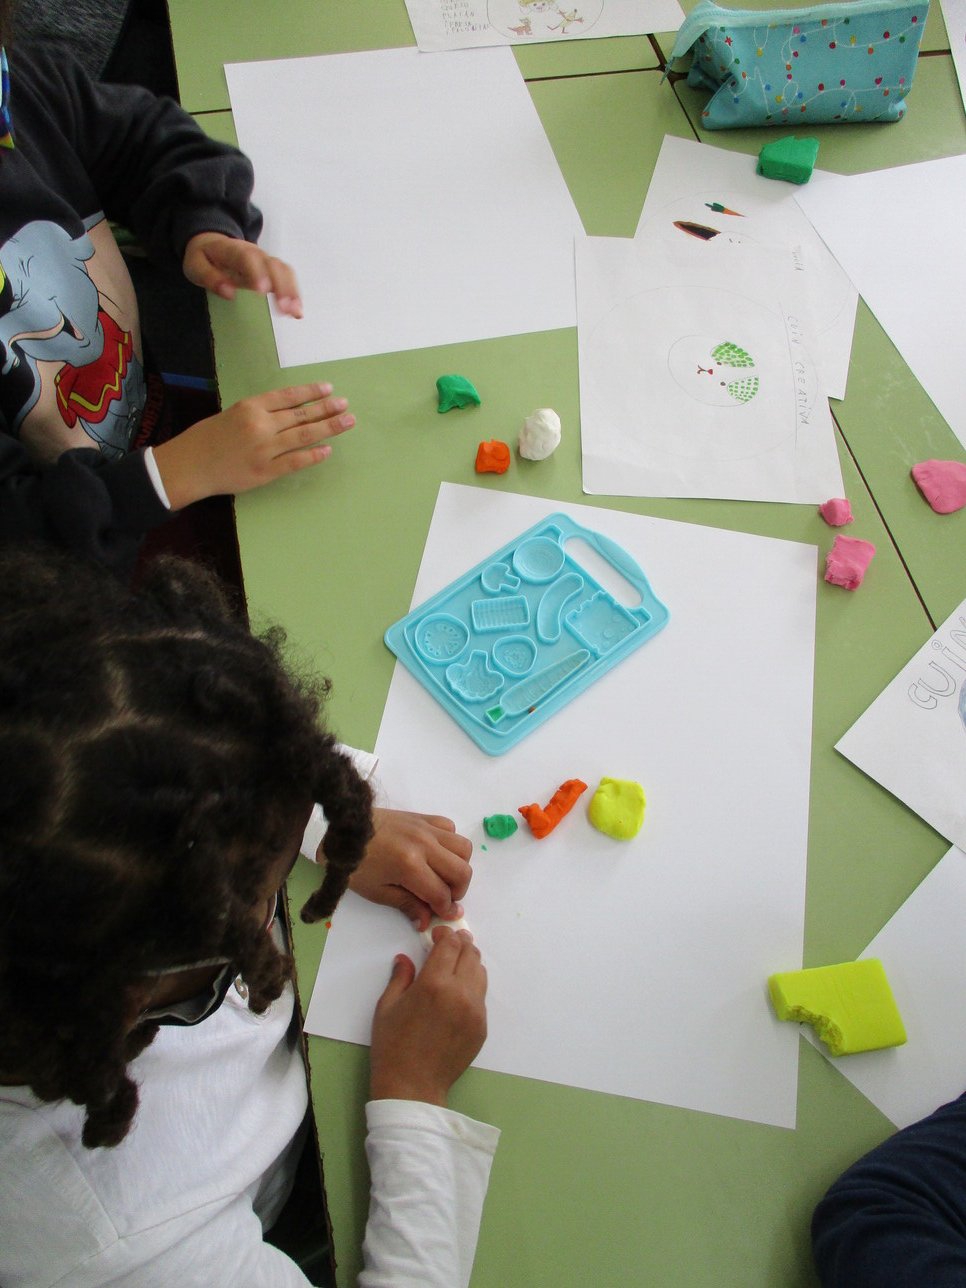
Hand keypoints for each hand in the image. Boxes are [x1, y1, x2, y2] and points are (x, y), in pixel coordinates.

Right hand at [152, 382, 353, 509]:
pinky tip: (328, 450)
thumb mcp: (231, 414)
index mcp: (251, 407)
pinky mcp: (266, 471)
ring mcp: (265, 449)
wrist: (189, 466)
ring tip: (347, 421)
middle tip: (346, 405)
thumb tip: (289, 412)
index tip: (329, 389)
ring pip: (304, 436)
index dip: (311, 392)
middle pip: (301, 415)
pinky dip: (313, 455)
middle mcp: (261, 425)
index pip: (289, 397)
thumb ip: (259, 413)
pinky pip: (295, 462)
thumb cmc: (207, 438)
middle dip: (327, 409)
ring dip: (329, 428)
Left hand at [182, 232, 303, 316]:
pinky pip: (286, 277)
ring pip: (283, 270)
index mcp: (232, 250)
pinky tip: (297, 311)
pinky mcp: (271, 270)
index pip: (248, 258)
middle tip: (285, 308)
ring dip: (292, 291)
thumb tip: (230, 294)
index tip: (262, 292)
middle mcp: (254, 252)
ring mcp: (264, 260)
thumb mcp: (195, 266)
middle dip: (282, 286)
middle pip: (273, 264)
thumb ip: (210, 278)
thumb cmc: (204, 258)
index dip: (257, 272)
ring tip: (295, 312)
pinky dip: (294, 293)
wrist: (211, 243)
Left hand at [346, 809, 471, 931]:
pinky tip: (436, 854)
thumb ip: (407, 904)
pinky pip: (450, 828)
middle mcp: (424, 844)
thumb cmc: (355, 865)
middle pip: (462, 871)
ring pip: (463, 848)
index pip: (441, 893)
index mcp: (409, 866)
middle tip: (444, 898)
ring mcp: (425, 828)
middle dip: (458, 891)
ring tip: (443, 876)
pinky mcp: (422, 817)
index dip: (445, 909)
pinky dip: (450, 844)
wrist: (343, 831)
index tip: (443, 915)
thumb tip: (427, 921)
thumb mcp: (377, 891)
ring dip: (459, 866)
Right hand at [370, 928, 486, 1105]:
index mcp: (434, 984)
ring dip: (469, 963)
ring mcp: (475, 1011)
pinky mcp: (482, 1027)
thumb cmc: (393, 1046)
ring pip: (480, 973)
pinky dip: (472, 987)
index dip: (445, 935)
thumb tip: (406, 959)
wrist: (413, 1087)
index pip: (450, 944)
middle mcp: (460, 993)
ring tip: (455, 967)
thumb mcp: (387, 1007)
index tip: (437, 936)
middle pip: (470, 953)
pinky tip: (457, 994)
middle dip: (460, 944)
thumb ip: (400, 977)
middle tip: (448, 946)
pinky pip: (481, 997)